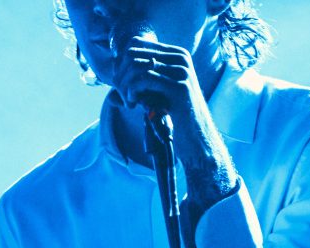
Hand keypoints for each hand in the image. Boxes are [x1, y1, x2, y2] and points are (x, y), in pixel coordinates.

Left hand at [114, 36, 237, 214]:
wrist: (197, 139)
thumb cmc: (175, 117)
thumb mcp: (156, 92)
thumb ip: (139, 78)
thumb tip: (112, 72)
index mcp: (176, 54)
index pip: (135, 44)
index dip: (120, 64)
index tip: (120, 85)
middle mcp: (181, 58)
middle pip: (133, 53)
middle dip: (120, 74)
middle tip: (122, 95)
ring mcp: (182, 71)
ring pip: (136, 65)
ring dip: (124, 85)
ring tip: (128, 101)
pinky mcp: (180, 87)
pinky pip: (144, 79)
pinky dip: (132, 91)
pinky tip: (133, 105)